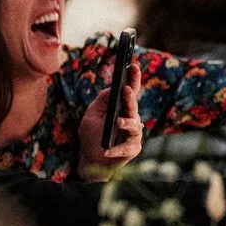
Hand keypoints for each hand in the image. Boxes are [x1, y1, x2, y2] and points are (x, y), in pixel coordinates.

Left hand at [78, 57, 142, 173]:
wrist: (91, 159)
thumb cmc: (93, 135)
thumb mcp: (92, 114)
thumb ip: (102, 100)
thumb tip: (114, 88)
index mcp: (122, 108)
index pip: (129, 91)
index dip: (133, 78)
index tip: (132, 66)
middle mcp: (131, 118)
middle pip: (132, 106)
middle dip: (130, 98)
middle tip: (125, 90)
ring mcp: (133, 134)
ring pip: (134, 127)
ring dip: (126, 124)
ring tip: (118, 122)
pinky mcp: (132, 149)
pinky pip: (126, 148)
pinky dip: (115, 149)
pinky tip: (107, 150)